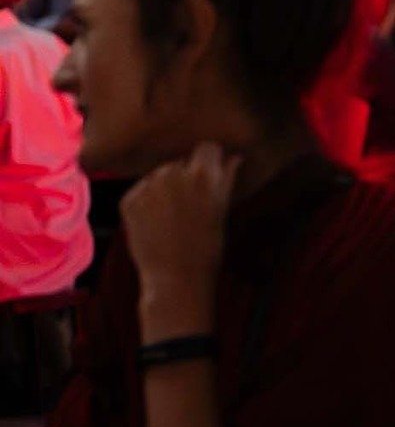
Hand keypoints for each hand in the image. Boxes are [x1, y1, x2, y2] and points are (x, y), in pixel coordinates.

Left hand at [123, 143, 239, 340]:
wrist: (176, 279)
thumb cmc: (208, 247)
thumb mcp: (222, 211)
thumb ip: (226, 179)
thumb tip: (234, 157)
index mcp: (203, 174)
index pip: (208, 147)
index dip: (211, 160)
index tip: (212, 174)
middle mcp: (173, 173)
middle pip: (181, 162)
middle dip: (185, 176)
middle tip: (191, 203)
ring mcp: (148, 185)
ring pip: (159, 175)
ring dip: (165, 187)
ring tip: (172, 216)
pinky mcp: (129, 199)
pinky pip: (141, 190)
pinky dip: (148, 202)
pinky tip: (156, 223)